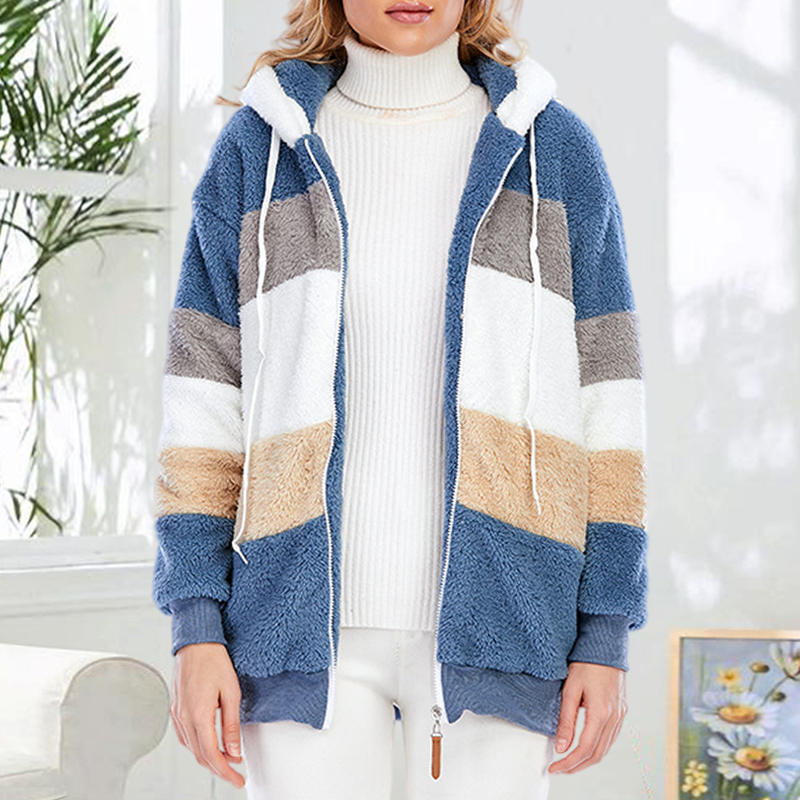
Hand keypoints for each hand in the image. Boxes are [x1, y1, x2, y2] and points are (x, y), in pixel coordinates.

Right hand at [171, 642, 245, 787]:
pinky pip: (184, 736)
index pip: (211, 755)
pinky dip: (197, 745)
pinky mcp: (175, 708)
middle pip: (199, 755)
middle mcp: (183, 717)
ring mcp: (176, 713)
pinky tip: (209, 743)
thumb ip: (231, 724)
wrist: (196, 642)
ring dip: (208, 757)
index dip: (225, 772)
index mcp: (198, 714)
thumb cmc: (214, 661)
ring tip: (227, 757)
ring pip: (190, 747)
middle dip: (218, 768)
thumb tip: (234, 750)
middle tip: (236, 772)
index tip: (238, 779)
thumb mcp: (231, 692)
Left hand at [548, 660, 626, 773]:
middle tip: (559, 769)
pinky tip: (585, 747)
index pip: (584, 749)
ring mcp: (621, 715)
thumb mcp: (570, 690)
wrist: (605, 647)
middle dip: (577, 766)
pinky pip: (611, 738)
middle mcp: (614, 717)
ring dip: (588, 759)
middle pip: (597, 754)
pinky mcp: (622, 711)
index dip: (569, 763)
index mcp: (601, 713)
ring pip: (606, 748)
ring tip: (569, 761)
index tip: (554, 768)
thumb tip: (561, 747)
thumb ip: (566, 720)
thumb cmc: (585, 664)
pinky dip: (598, 748)